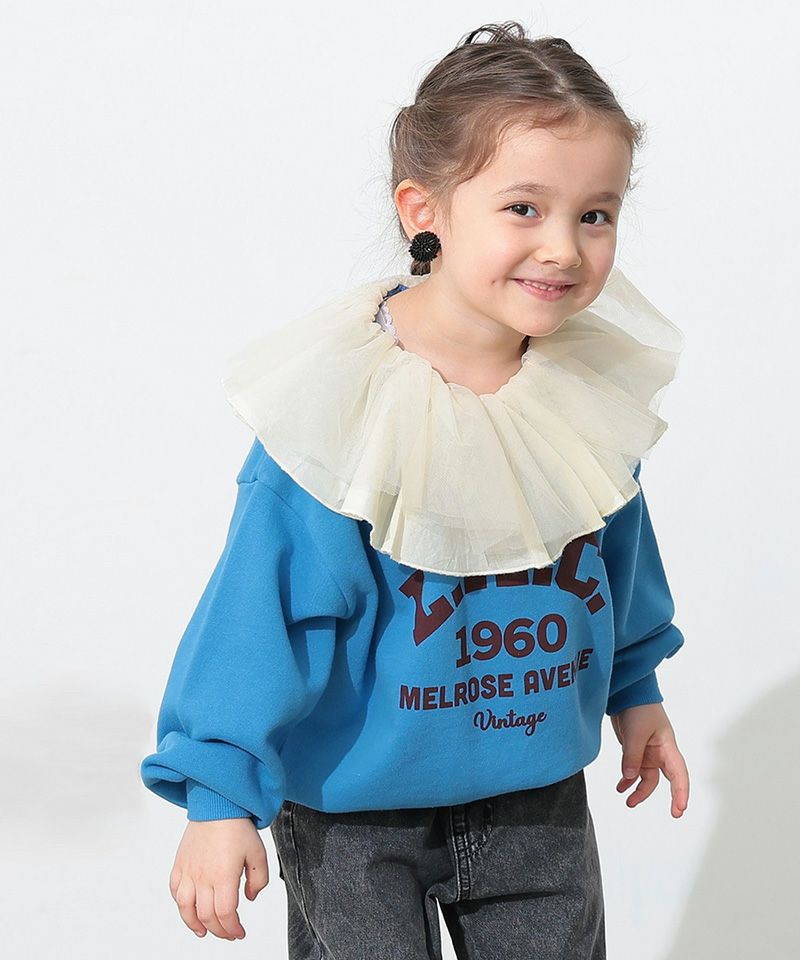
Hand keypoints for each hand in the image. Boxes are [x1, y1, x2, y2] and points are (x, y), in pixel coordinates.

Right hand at [169, 817, 269, 939]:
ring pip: (185, 908)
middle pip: (207, 916)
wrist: (217, 804)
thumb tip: (249, 898)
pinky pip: (175, 890)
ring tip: (203, 932)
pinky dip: (181, 904)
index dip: (232, 929)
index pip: (225, 914)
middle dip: (219, 930)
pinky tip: (189, 909)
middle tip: (228, 933)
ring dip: (194, 925)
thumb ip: (259, 880)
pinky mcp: (179, 864)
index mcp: (224, 875)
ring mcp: (188, 871)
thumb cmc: (238, 826)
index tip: (239, 933)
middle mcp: (203, 877)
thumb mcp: (258, 853)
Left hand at [609, 702, 688, 817]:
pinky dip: (628, 780)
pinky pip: (634, 771)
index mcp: (668, 746)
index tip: (680, 809)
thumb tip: (629, 778)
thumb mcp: (635, 733)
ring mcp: (648, 752)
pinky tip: (620, 786)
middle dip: (671, 797)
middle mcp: (661, 752)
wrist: (627, 693)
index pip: (679, 773)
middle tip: (674, 814)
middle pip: (668, 779)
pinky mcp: (636, 750)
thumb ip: (632, 756)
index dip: (681, 792)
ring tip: (628, 801)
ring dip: (639, 790)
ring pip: (648, 778)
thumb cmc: (639, 707)